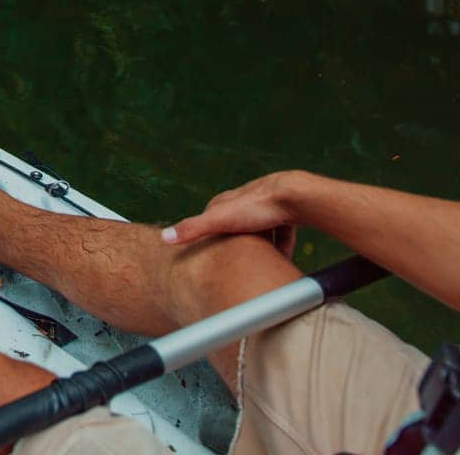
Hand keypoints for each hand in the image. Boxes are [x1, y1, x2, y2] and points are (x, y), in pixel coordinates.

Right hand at [162, 171, 299, 258]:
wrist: (295, 196)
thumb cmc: (256, 208)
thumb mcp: (219, 221)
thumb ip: (193, 229)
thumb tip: (164, 238)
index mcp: (224, 203)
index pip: (210, 219)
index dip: (208, 235)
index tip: (208, 254)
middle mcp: (243, 201)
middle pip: (235, 225)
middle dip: (236, 242)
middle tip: (236, 262)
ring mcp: (265, 206)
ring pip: (260, 228)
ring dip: (261, 245)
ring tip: (261, 264)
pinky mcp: (285, 212)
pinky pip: (282, 231)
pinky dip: (282, 245)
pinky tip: (284, 259)